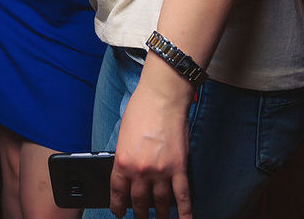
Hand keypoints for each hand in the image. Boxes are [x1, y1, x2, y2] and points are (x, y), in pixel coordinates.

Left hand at [110, 72, 194, 218]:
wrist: (162, 97)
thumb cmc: (141, 109)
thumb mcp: (123, 136)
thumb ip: (125, 157)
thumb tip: (129, 173)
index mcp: (122, 161)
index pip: (118, 193)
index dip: (118, 207)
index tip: (120, 213)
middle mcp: (140, 171)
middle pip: (139, 201)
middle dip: (140, 214)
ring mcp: (161, 171)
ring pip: (160, 203)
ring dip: (161, 216)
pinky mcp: (179, 168)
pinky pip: (182, 196)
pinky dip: (184, 212)